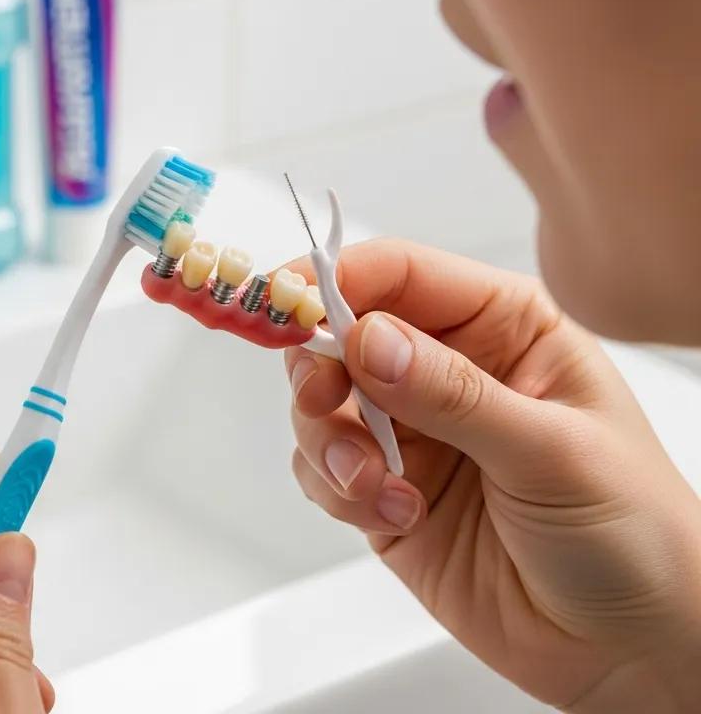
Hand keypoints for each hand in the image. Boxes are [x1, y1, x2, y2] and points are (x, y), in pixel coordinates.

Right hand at [284, 239, 700, 712]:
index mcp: (501, 326)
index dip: (336, 278)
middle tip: (325, 404)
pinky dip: (338, 490)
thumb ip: (454, 394)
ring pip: (323, 403)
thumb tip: (369, 340)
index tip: (289, 304)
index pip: (399, 273)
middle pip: (343, 331)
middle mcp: (448, 368)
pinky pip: (323, 468)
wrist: (630, 650)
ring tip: (375, 484)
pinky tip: (395, 513)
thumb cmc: (633, 534)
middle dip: (320, 368)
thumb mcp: (553, 452)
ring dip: (330, 442)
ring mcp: (413, 430)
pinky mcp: (386, 489)